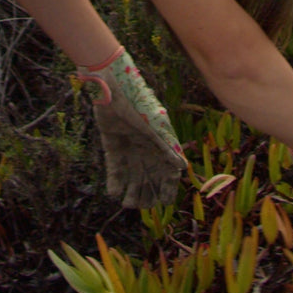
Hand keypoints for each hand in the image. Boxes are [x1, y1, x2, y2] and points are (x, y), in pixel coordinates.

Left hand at [77, 46, 186, 207]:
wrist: (112, 85)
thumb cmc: (137, 102)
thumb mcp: (154, 125)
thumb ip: (166, 147)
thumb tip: (181, 168)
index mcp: (160, 144)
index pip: (167, 171)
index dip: (167, 187)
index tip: (165, 202)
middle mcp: (146, 148)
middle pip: (149, 178)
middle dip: (147, 194)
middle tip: (142, 207)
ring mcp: (129, 148)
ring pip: (132, 177)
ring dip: (131, 191)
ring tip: (127, 204)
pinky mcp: (112, 145)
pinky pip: (115, 168)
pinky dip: (115, 182)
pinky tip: (113, 194)